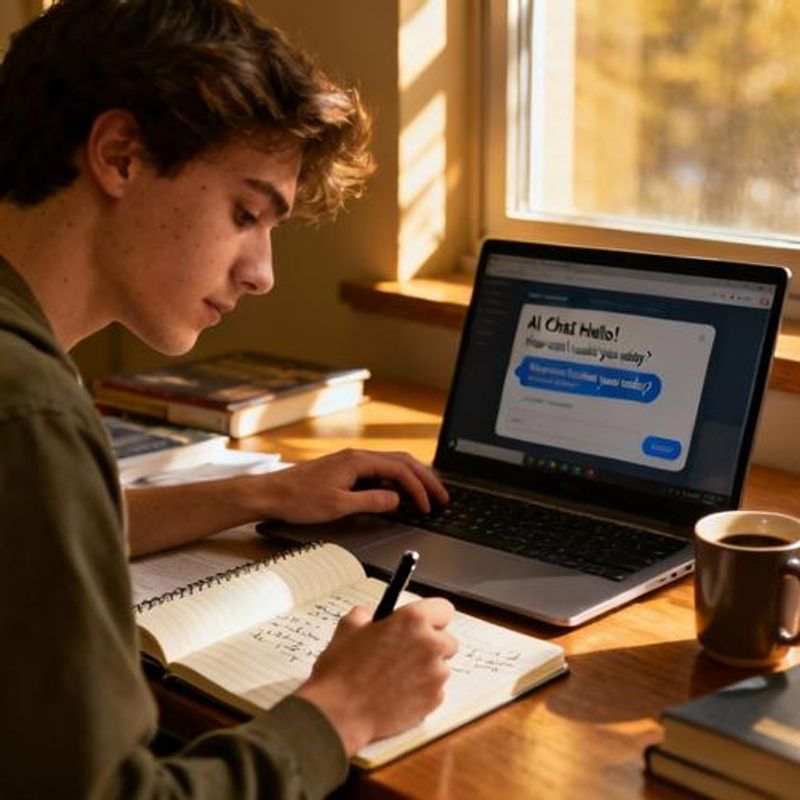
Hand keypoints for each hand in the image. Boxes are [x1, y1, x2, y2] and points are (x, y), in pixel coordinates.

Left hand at [258, 448, 448, 522]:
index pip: (400, 470)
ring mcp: (351, 461)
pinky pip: (379, 470)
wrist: (270, 493)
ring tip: (427, 494)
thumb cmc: (298, 499)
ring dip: (412, 478)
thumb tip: (396, 500)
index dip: (419, 488)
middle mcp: (357, 456)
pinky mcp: (345, 469)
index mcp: (358, 461)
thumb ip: (371, 502)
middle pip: (402, 461)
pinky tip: (399, 493)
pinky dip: (396, 480)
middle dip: (425, 479)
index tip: (429, 506)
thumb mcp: (338, 506)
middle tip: (442, 498)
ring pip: (392, 464)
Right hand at [296, 598, 457, 753]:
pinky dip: (422, 691)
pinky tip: (398, 693)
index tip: (425, 623)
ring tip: (397, 677)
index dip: (432, 616)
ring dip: (426, 669)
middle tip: (407, 653)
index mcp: (413, 620)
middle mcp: (430, 644)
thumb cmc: (342, 670)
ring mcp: (435, 674)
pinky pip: (436, 690)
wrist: (339, 712)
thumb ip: (370, 613)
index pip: (444, 609)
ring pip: (442, 667)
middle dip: (430, 645)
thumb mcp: (349, 625)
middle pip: (447, 640)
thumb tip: (379, 616)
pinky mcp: (434, 700)